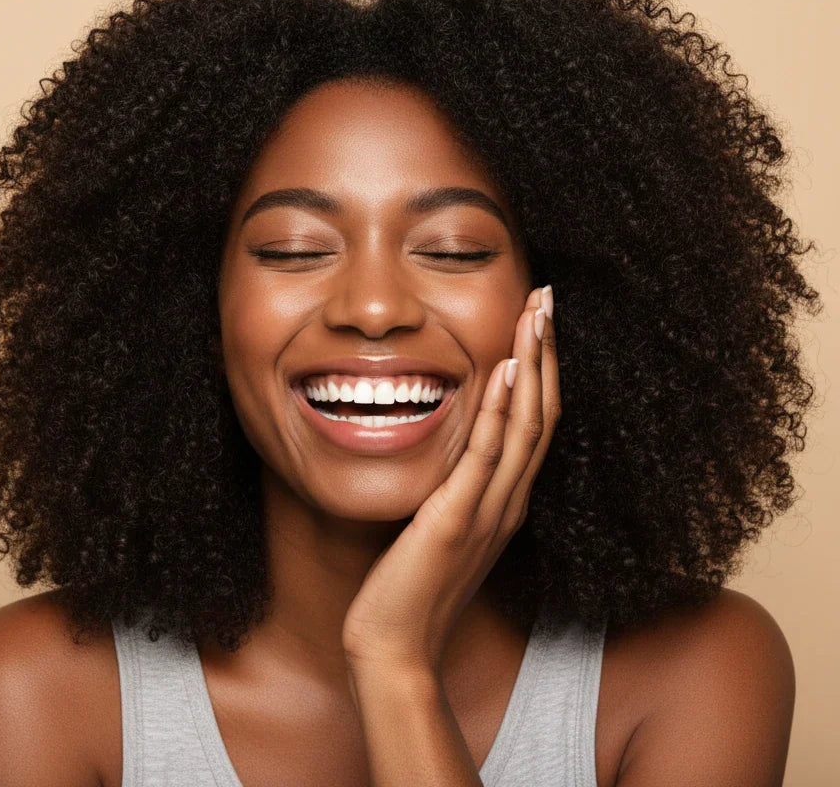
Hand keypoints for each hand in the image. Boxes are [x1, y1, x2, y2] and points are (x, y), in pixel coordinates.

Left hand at [341, 285, 559, 676]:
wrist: (395, 648)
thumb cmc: (409, 589)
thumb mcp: (438, 527)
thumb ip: (451, 490)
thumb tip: (445, 453)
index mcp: (503, 500)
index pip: (534, 422)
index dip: (541, 368)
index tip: (537, 319)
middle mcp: (507, 501)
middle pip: (542, 413)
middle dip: (546, 350)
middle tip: (547, 294)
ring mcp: (487, 510)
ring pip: (525, 426)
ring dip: (532, 365)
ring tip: (536, 312)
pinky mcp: (457, 520)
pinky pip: (485, 457)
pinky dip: (499, 411)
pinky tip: (502, 370)